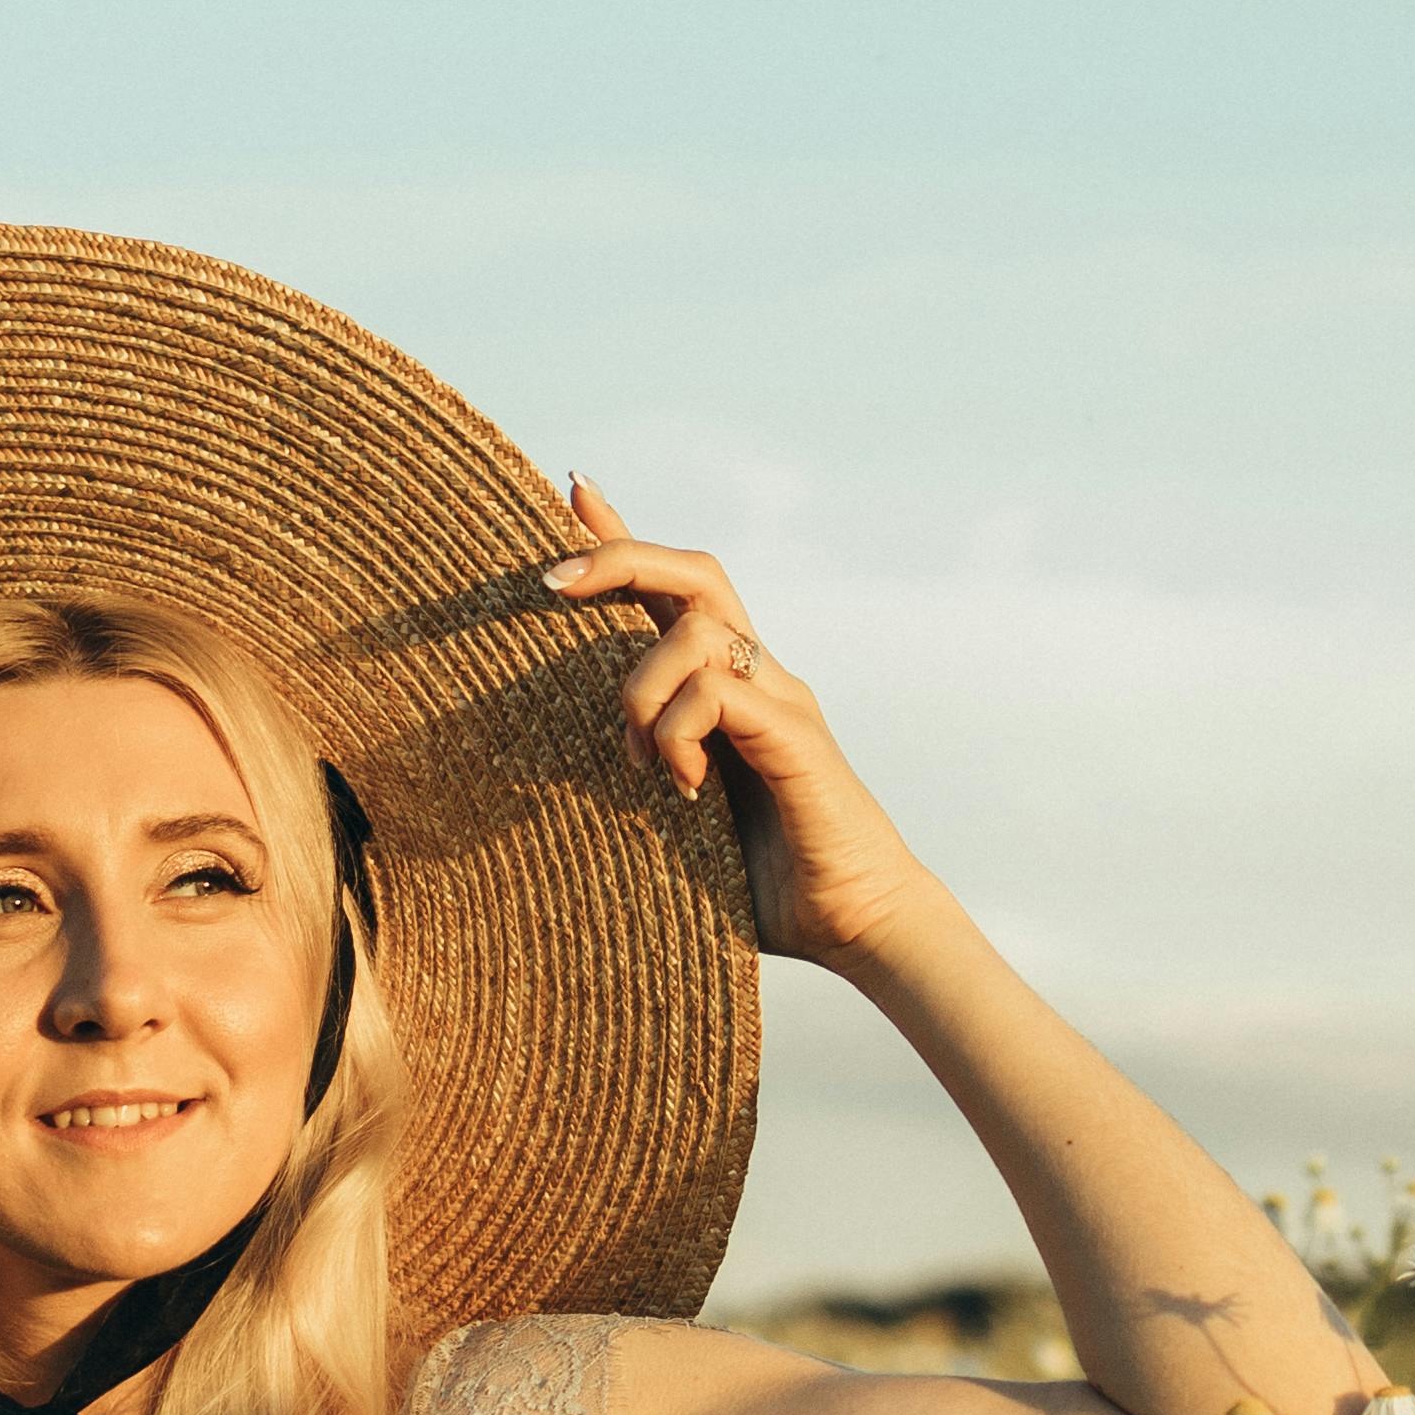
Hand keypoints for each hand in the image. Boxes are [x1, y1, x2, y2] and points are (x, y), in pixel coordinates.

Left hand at [542, 485, 930, 975]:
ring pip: (693, 630)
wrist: (864, 927)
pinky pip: (717, 694)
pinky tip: (686, 787)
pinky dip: (679, 732)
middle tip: (550, 583)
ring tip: (643, 767)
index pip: (671, 591)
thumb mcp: (683, 820)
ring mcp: (783, 700)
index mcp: (729, 689)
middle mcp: (760, 676)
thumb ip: (642, 784)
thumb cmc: (773, 886)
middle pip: (694, 573)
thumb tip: (553, 791)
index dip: (621, 536)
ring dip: (639, 690)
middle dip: (618, 556)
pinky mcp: (796, 735)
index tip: (571, 488)